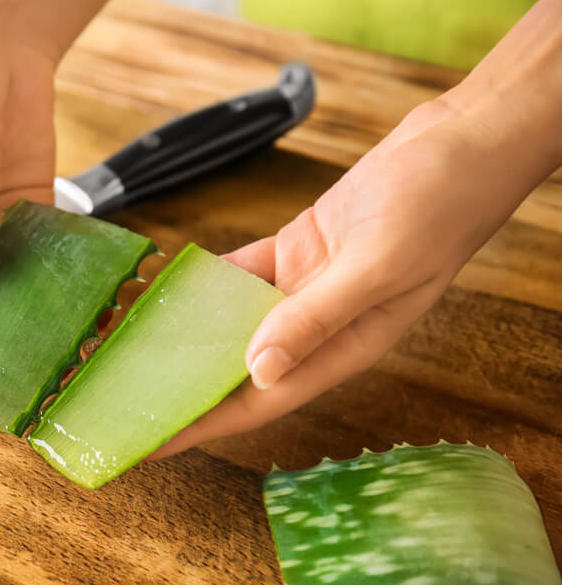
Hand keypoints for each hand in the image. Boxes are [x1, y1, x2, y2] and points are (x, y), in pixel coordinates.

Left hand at [150, 95, 553, 458]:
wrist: (461, 142)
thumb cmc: (440, 205)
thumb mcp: (379, 264)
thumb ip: (318, 316)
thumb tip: (260, 367)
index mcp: (345, 347)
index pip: (259, 400)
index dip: (203, 424)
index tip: (152, 441)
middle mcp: (319, 326)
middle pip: (237, 369)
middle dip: (184, 385)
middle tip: (122, 395)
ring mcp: (306, 288)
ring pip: (233, 322)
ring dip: (187, 333)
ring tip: (129, 345)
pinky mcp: (298, 251)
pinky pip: (241, 275)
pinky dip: (207, 281)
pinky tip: (167, 287)